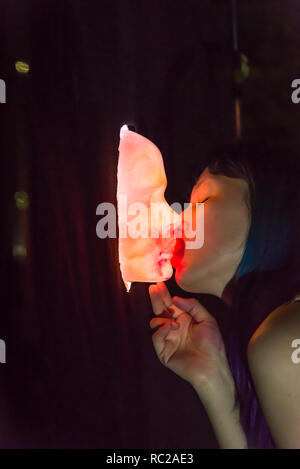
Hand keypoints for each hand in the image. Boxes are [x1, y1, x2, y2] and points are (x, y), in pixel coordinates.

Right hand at [149, 282, 234, 403]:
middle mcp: (173, 327)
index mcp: (183, 319)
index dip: (164, 294)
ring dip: (162, 318)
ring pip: (154, 323)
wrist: (212, 366)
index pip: (170, 304)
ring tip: (174, 322)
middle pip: (160, 310)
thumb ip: (193, 306)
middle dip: (156, 299)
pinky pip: (156, 337)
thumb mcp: (207, 319)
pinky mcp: (163, 351)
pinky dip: (161, 331)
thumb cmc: (213, 344)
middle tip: (153, 289)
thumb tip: (175, 298)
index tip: (159, 284)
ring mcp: (167, 339)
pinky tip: (171, 328)